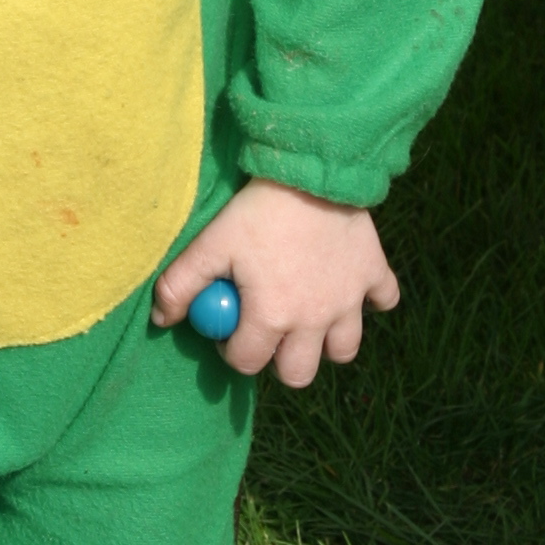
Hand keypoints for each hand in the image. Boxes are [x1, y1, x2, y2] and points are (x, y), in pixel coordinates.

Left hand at [153, 180, 399, 387]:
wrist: (311, 170)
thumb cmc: (257, 210)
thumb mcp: (210, 244)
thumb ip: (179, 286)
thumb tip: (161, 320)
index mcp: (272, 317)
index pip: (247, 362)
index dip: (230, 351)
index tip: (227, 328)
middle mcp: (315, 320)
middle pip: (299, 374)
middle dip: (280, 362)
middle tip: (269, 333)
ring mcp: (349, 300)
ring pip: (344, 350)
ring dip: (327, 343)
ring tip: (310, 320)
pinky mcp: (374, 274)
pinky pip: (384, 301)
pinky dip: (372, 299)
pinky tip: (350, 286)